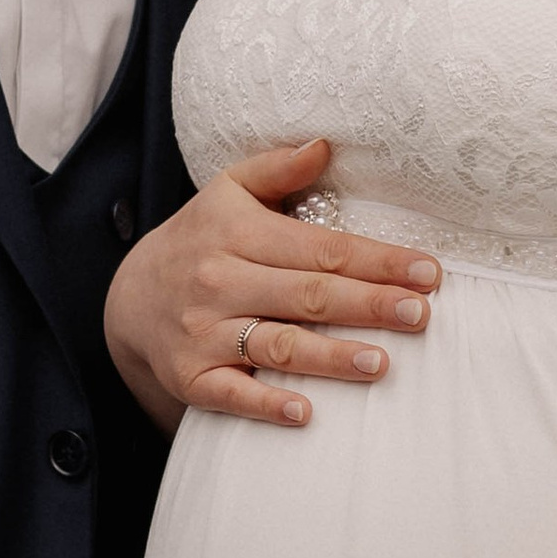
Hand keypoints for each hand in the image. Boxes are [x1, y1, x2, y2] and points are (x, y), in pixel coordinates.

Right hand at [103, 139, 438, 433]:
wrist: (129, 298)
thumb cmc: (201, 240)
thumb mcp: (227, 192)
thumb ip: (277, 169)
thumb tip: (325, 145)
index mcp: (236, 233)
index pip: (319, 248)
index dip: (376, 260)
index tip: (427, 272)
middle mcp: (219, 281)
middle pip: (307, 295)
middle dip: (368, 304)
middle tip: (420, 314)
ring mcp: (203, 332)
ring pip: (276, 345)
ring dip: (330, 356)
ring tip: (381, 363)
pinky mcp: (191, 376)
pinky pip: (231, 393)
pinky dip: (266, 404)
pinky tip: (306, 412)